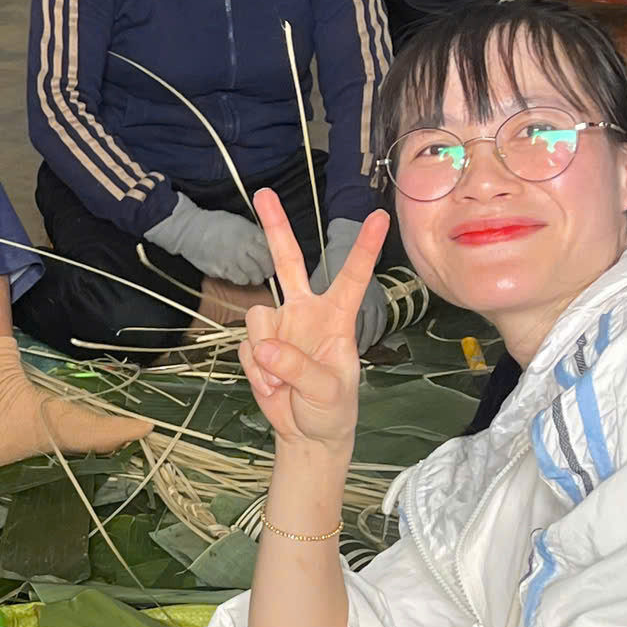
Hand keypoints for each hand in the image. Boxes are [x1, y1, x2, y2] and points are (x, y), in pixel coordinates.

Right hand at [146, 198, 276, 286]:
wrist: (190, 230)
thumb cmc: (214, 225)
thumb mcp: (240, 222)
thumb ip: (255, 235)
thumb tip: (269, 247)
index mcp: (250, 232)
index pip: (272, 249)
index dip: (273, 258)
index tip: (271, 260)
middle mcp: (244, 246)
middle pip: (266, 265)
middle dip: (267, 270)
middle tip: (264, 272)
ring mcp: (234, 259)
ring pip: (254, 276)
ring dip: (254, 277)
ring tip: (251, 275)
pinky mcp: (222, 269)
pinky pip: (239, 279)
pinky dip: (241, 279)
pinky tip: (237, 274)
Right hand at [240, 190, 386, 448]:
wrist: (307, 434)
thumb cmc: (333, 408)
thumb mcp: (328, 391)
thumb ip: (299, 367)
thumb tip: (265, 348)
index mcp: (336, 316)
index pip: (351, 276)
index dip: (365, 247)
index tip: (380, 216)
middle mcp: (305, 312)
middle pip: (288, 262)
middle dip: (275, 228)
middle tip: (263, 193)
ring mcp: (279, 328)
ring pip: (259, 317)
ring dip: (266, 353)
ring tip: (282, 382)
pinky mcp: (256, 346)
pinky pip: (245, 348)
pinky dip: (256, 371)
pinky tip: (272, 386)